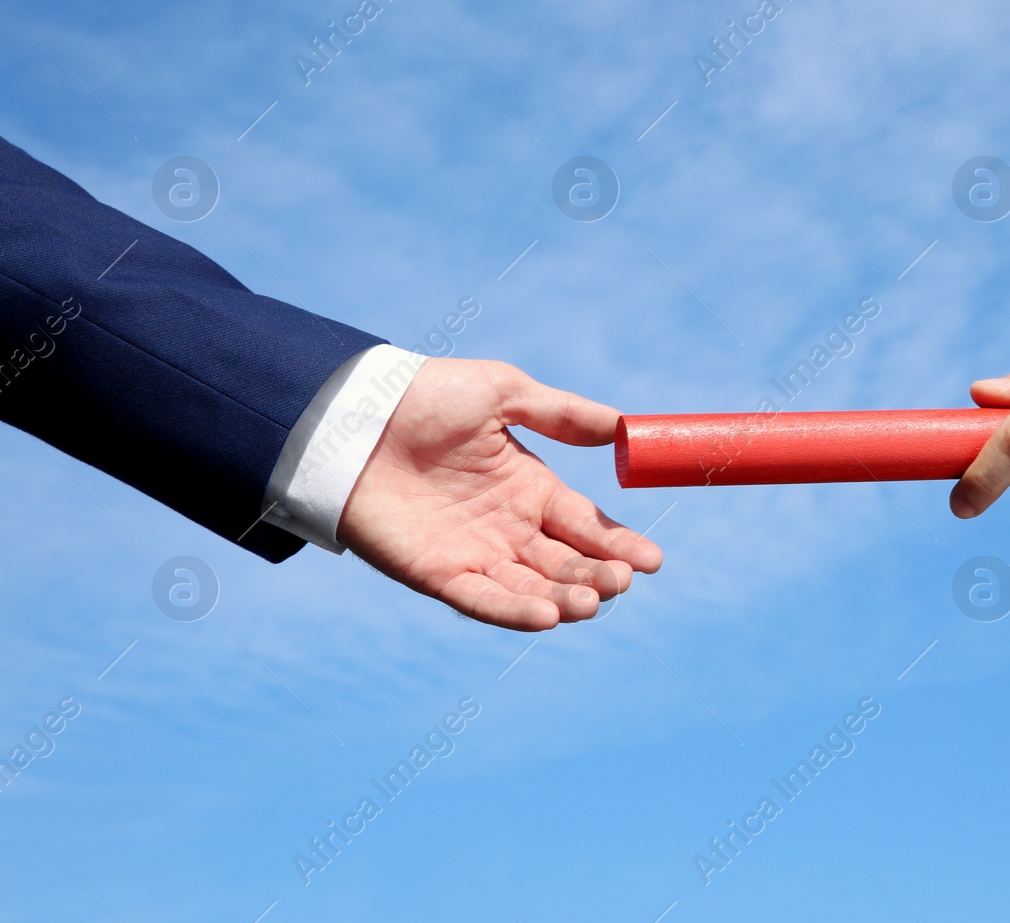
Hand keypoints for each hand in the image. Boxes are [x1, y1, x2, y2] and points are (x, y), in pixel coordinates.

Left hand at [337, 358, 661, 630]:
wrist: (354, 414)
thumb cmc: (427, 396)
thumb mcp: (503, 393)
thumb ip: (563, 414)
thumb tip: (623, 425)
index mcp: (530, 487)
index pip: (587, 526)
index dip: (621, 544)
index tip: (655, 561)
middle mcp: (508, 527)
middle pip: (567, 564)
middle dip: (599, 576)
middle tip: (623, 580)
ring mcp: (474, 554)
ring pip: (533, 588)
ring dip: (566, 599)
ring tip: (591, 601)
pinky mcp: (436, 573)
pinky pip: (483, 600)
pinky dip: (515, 611)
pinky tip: (547, 615)